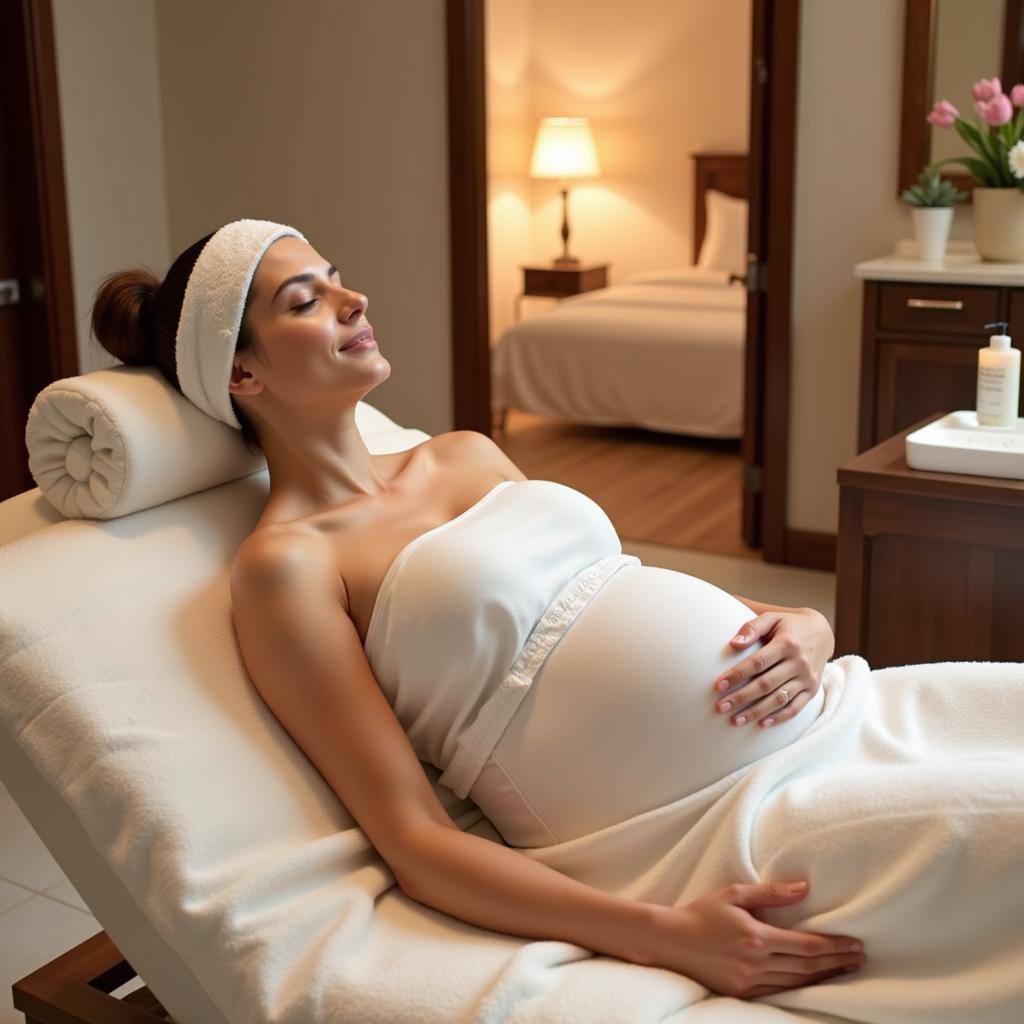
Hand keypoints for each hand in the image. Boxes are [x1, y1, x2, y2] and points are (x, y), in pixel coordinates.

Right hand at [640, 881, 865, 997]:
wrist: (670, 940)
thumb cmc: (701, 913)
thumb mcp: (734, 894)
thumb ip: (771, 893)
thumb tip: (804, 888)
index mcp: (757, 937)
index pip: (807, 946)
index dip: (834, 946)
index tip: (855, 944)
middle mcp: (756, 962)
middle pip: (807, 967)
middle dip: (836, 962)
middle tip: (859, 957)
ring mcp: (749, 981)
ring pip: (796, 983)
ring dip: (824, 977)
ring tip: (845, 970)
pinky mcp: (741, 992)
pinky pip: (779, 992)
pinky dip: (800, 987)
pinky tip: (813, 981)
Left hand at [711, 608, 833, 728]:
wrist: (822, 633)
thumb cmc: (788, 625)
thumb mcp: (772, 617)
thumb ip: (752, 628)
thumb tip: (734, 643)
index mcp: (787, 643)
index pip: (758, 662)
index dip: (737, 675)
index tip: (718, 685)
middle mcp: (799, 663)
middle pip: (766, 684)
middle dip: (741, 697)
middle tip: (720, 707)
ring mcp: (807, 678)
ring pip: (779, 699)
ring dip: (756, 712)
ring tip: (735, 721)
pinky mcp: (812, 690)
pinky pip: (796, 708)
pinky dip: (779, 718)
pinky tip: (761, 724)